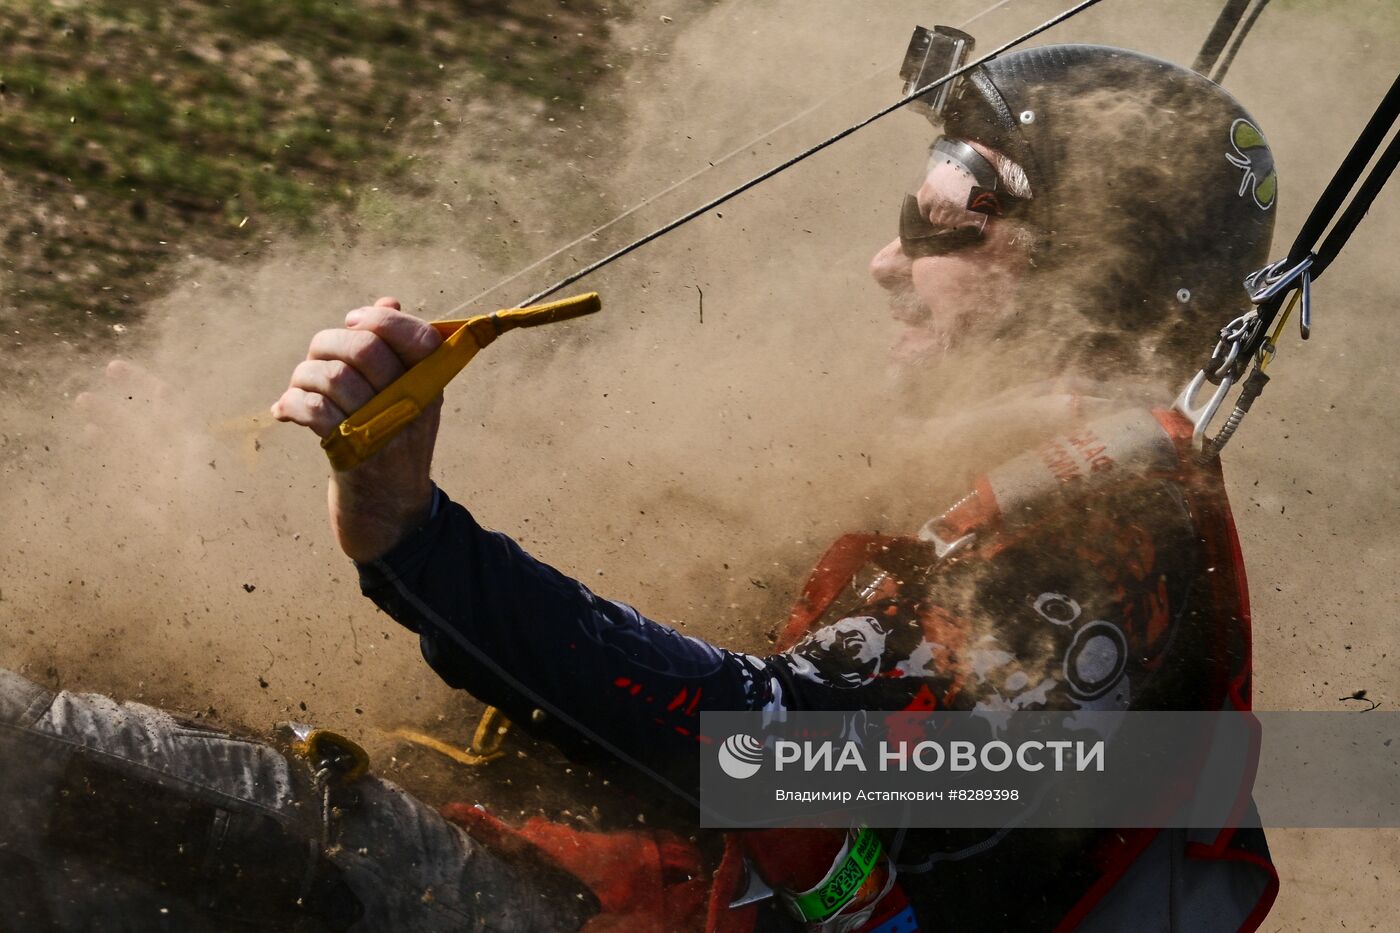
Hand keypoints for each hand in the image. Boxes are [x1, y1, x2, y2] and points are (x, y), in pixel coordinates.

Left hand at [271, 297, 443, 561]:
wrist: (390, 513)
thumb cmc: (393, 445)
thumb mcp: (407, 396)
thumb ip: (398, 350)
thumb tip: (388, 302)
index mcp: (431, 384)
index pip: (415, 333)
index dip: (376, 319)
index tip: (352, 321)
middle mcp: (414, 405)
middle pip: (365, 348)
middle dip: (327, 343)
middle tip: (315, 359)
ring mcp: (385, 431)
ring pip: (333, 377)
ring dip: (303, 376)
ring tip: (298, 388)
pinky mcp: (354, 457)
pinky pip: (313, 411)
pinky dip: (292, 404)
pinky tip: (285, 410)